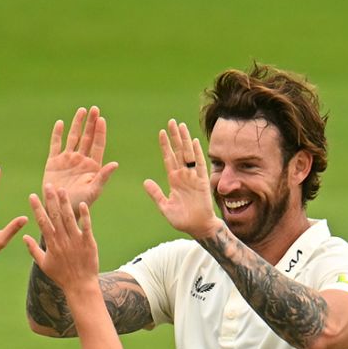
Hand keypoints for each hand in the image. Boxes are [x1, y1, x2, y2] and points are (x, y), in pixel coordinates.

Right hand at [23, 185, 98, 292]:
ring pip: (70, 218)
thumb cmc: (61, 276)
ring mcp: (76, 240)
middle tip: (48, 185)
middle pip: (55, 216)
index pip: (42, 222)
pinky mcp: (89, 242)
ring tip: (62, 189)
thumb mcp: (44, 264)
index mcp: (51, 244)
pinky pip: (87, 226)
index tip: (32, 195)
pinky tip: (83, 204)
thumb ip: (33, 249)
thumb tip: (24, 237)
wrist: (80, 285)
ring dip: (65, 203)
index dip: (37, 208)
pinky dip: (85, 215)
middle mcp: (62, 240)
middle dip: (50, 200)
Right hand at [42, 106, 118, 210]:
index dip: (100, 132)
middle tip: (95, 109)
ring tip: (82, 110)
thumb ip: (103, 177)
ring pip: (73, 137)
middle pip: (87, 137)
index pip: (98, 144)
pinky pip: (56, 145)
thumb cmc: (80, 204)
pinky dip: (57, 134)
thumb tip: (115, 164)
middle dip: (91, 123)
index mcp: (92, 166)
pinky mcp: (53, 162)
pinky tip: (60, 123)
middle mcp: (81, 160)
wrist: (59, 210)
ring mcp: (67, 160)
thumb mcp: (94, 191)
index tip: (102, 119)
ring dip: (77, 124)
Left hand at [143, 120, 221, 238]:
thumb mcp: (164, 206)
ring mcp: (193, 177)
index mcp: (174, 180)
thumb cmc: (182, 219)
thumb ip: (156, 194)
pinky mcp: (202, 181)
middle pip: (178, 152)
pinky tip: (193, 142)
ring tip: (181, 126)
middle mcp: (183, 175)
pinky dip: (196, 153)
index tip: (161, 132)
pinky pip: (199, 165)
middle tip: (171, 121)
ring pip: (188, 154)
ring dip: (185, 140)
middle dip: (175, 137)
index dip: (165, 146)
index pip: (168, 158)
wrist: (197, 227)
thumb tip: (145, 182)